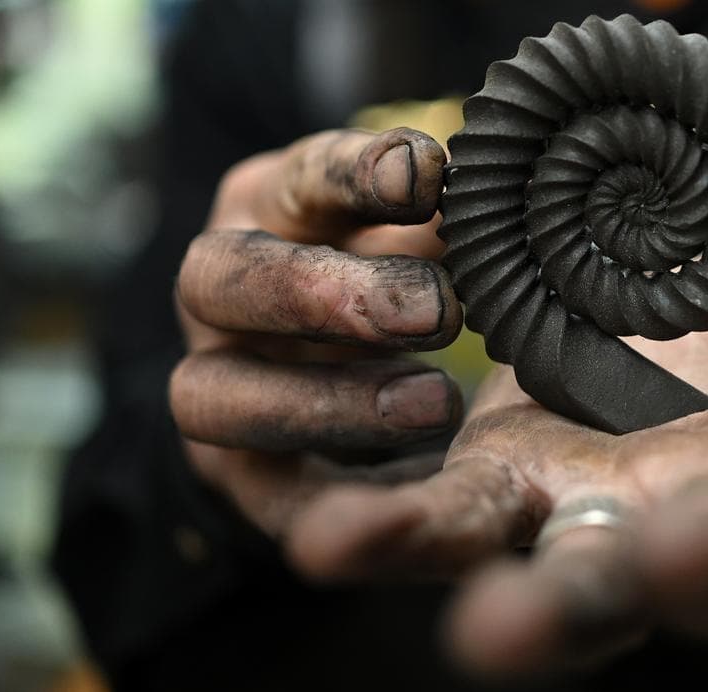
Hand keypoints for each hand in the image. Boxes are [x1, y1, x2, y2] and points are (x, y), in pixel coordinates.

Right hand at [169, 127, 463, 540]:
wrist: (345, 386)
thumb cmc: (395, 280)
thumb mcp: (416, 239)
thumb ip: (439, 222)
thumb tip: (493, 194)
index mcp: (267, 211)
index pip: (297, 179)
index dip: (356, 175)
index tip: (430, 178)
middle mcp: (217, 294)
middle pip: (223, 277)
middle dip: (328, 293)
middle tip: (436, 311)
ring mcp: (214, 386)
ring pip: (215, 395)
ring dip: (328, 401)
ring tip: (438, 403)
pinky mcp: (240, 476)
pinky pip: (261, 495)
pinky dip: (330, 501)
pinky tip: (409, 492)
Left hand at [280, 204, 707, 674]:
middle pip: (693, 571)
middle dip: (663, 576)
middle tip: (631, 578)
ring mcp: (604, 517)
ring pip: (561, 569)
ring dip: (497, 582)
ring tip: (399, 562)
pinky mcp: (512, 492)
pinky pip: (455, 523)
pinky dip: (399, 530)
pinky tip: (334, 528)